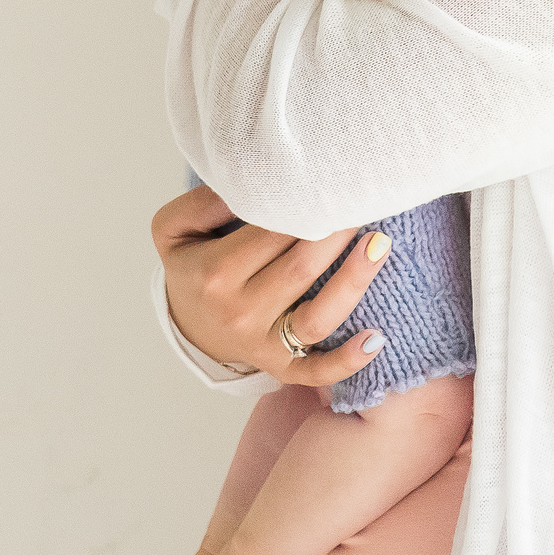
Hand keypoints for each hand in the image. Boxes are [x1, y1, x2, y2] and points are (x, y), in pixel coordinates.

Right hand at [152, 184, 387, 385]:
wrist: (186, 325)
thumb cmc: (191, 269)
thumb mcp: (174, 230)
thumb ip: (202, 203)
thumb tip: (247, 185)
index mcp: (215, 273)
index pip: (270, 233)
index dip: (304, 207)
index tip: (329, 184)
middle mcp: (240, 312)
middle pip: (299, 268)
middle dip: (336, 233)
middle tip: (361, 201)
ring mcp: (262, 344)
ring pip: (318, 317)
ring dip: (353, 281)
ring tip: (379, 245)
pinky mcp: (281, 367)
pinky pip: (318, 370)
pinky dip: (349, 360)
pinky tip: (376, 337)